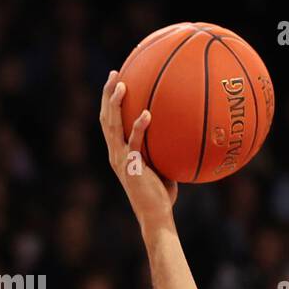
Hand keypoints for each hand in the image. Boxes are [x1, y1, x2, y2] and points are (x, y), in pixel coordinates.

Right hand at [100, 71, 177, 225]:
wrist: (155, 215)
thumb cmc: (161, 195)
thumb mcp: (162, 168)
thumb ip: (163, 151)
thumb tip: (181, 135)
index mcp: (119, 152)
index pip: (110, 122)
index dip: (109, 102)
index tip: (116, 81)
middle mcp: (115, 153)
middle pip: (106, 117)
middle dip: (108, 94)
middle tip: (114, 73)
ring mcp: (121, 159)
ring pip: (112, 126)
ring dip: (115, 103)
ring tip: (122, 84)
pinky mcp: (131, 166)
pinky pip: (134, 142)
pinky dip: (139, 127)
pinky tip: (147, 114)